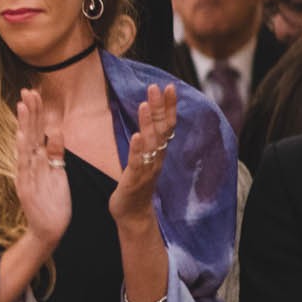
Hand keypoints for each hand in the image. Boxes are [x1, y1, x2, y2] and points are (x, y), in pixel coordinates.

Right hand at [14, 89, 70, 249]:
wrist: (48, 231)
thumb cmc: (54, 203)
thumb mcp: (59, 174)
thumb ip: (57, 154)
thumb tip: (57, 131)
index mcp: (37, 161)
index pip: (36, 132)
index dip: (36, 113)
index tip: (35, 93)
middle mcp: (28, 165)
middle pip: (29, 133)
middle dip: (29, 112)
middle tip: (28, 91)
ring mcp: (26, 175)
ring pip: (24, 146)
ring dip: (23, 126)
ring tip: (22, 106)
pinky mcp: (26, 187)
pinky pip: (24, 166)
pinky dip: (22, 151)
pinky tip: (22, 136)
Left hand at [110, 83, 176, 226]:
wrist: (133, 215)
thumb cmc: (135, 186)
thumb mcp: (140, 159)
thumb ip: (143, 142)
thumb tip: (142, 124)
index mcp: (157, 151)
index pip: (166, 124)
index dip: (168, 106)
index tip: (168, 86)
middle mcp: (156, 157)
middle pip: (162, 128)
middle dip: (160, 107)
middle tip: (158, 86)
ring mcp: (147, 168)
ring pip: (151, 142)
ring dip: (149, 123)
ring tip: (145, 104)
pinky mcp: (135, 179)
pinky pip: (138, 161)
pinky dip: (138, 148)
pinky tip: (137, 136)